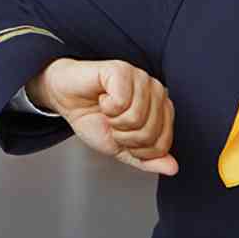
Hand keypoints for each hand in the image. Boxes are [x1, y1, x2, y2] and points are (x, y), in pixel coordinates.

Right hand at [25, 57, 177, 175]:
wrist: (66, 100)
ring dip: (114, 122)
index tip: (122, 137)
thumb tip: (173, 168)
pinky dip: (106, 107)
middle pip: (150, 133)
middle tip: (112, 123)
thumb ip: (148, 159)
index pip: (162, 144)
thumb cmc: (93, 118)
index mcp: (161, 109)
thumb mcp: (122, 148)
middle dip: (124, 136)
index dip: (137, 150)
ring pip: (137, 118)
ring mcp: (140, 78)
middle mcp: (156, 91)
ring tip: (107, 111)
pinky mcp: (122, 69)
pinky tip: (102, 98)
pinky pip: (122, 101)